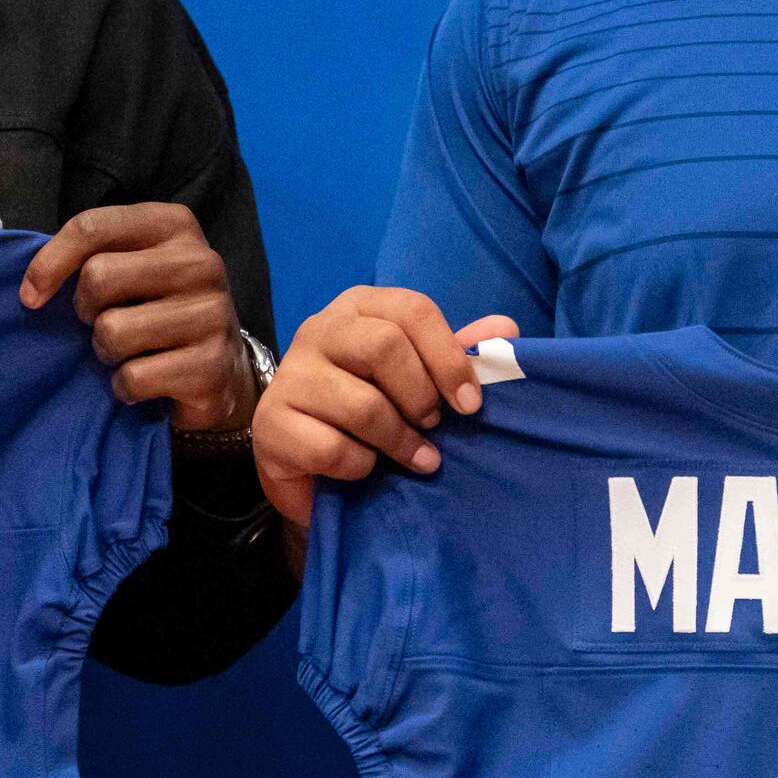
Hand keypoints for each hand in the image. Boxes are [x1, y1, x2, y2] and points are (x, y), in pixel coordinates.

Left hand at [20, 204, 252, 434]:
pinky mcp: (211, 365)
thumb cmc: (159, 308)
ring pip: (113, 331)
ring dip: (106, 351)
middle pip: (98, 277)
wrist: (220, 366)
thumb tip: (32, 288)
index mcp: (174, 226)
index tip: (31, 296)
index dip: (49, 263)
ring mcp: (212, 313)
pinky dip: (125, 387)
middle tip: (103, 322)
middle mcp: (200, 262)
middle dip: (85, 310)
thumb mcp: (132, 265)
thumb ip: (90, 256)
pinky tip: (145, 380)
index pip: (92, 227)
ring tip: (129, 352)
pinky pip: (133, 377)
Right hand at [250, 287, 522, 529]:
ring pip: (362, 403)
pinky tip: (366, 470)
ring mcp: (291, 376)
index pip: (412, 309)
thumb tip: (506, 328)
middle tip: (435, 426)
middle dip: (421, 396)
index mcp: (360, 307)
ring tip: (419, 459)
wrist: (310, 463)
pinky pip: (332, 447)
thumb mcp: (419, 377)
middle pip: (384, 346)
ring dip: (400, 440)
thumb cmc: (372, 408)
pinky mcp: (271, 424)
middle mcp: (319, 330)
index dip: (449, 358)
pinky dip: (361, 466)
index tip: (470, 404)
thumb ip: (457, 353)